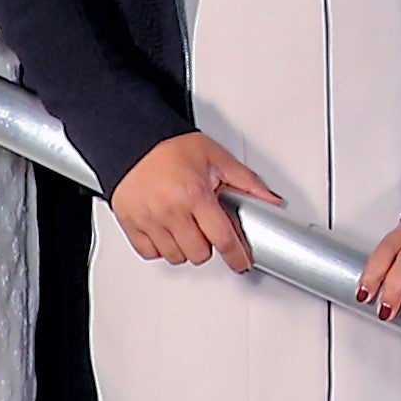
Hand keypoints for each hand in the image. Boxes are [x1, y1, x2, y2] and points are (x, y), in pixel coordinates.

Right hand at [110, 132, 281, 269]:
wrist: (133, 138)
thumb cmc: (171, 146)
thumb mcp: (216, 157)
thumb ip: (246, 182)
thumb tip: (271, 200)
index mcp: (195, 195)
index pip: (223, 239)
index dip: (236, 256)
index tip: (241, 263)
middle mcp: (171, 210)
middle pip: (198, 254)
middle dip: (207, 246)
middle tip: (206, 229)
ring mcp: (148, 219)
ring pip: (174, 257)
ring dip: (184, 248)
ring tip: (185, 228)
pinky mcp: (129, 222)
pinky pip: (149, 253)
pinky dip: (159, 248)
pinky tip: (166, 232)